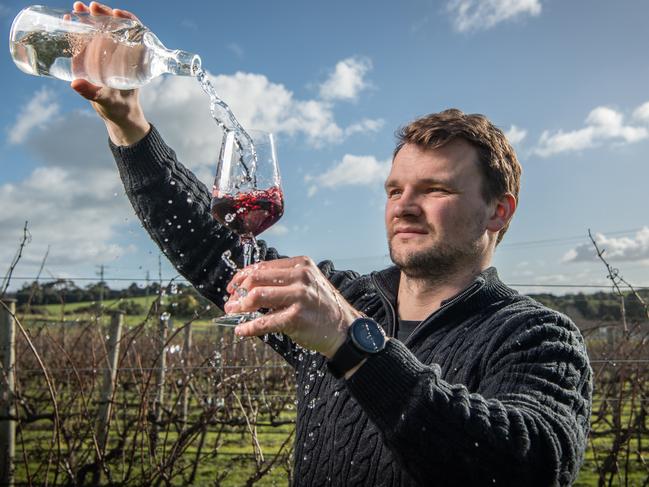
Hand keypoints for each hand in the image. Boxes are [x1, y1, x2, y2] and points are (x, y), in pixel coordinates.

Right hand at [69, 2, 148, 145]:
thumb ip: (92, 92)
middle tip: (90, 7)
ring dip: (90, 18)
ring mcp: (110, 55)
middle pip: (116, 28)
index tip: (117, 13)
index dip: (128, 20)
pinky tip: (70, 20)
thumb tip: (75, 83)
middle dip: (104, 15)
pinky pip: (90, 41)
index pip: (136, 33)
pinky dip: (81, 30)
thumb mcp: (108, 100)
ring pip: (102, 31)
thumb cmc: (120, 108)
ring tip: (77, 8)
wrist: (118, 115)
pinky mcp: (97, 59)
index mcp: (134, 61)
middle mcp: (123, 54)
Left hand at [224, 256, 362, 357]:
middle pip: (256, 278)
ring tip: (233, 313)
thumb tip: (249, 286)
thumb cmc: (322, 307)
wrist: (344, 329)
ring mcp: (299, 296)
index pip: (263, 266)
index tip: (232, 286)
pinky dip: (249, 327)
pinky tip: (241, 330)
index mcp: (301, 264)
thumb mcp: (307, 284)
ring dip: (240, 306)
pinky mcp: (297, 317)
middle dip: (238, 291)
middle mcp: (301, 276)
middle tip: (230, 303)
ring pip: (257, 296)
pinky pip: (264, 322)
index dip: (242, 276)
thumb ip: (283, 281)